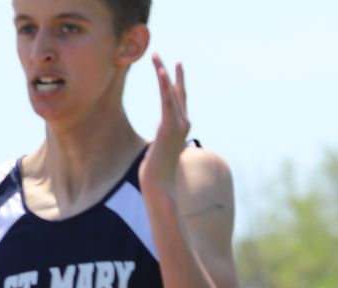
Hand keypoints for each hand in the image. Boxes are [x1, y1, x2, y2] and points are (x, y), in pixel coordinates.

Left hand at [139, 54, 189, 196]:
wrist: (160, 183)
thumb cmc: (158, 172)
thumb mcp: (160, 152)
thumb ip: (162, 143)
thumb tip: (158, 145)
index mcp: (180, 127)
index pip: (177, 100)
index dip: (173, 83)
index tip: (168, 68)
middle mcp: (183, 122)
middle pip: (176, 91)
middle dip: (167, 71)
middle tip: (157, 54)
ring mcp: (178, 124)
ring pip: (170, 92)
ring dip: (162, 72)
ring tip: (155, 56)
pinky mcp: (169, 127)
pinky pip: (167, 102)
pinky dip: (165, 86)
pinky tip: (161, 72)